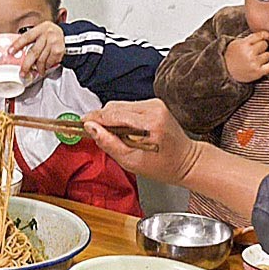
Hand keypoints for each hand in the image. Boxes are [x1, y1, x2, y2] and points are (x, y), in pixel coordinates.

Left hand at [11, 21, 64, 79]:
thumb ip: (30, 39)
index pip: (26, 37)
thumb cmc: (48, 34)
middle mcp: (47, 35)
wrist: (65, 34)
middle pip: (34, 52)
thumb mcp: (39, 31)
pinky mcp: (59, 51)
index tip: (10, 52)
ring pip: (42, 60)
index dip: (17, 45)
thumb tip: (16, 53)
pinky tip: (45, 66)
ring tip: (36, 71)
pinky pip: (49, 63)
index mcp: (39, 29)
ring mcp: (53, 43)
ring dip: (38, 68)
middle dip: (26, 65)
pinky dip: (46, 66)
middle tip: (22, 73)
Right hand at [83, 99, 201, 184]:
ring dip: (111, 119)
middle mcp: (153, 108)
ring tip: (115, 137)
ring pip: (120, 106)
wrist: (186, 161)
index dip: (93, 119)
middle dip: (102, 120)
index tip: (81, 124)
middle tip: (96, 134)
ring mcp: (155, 104)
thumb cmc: (164, 165)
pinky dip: (121, 118)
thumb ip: (109, 143)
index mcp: (150, 122)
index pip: (112, 114)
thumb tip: (91, 129)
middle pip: (114, 107)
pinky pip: (128, 107)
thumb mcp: (132, 162)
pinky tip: (125, 132)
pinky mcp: (154, 104)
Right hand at [224, 31, 268, 82]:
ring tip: (257, 59)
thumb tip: (267, 34)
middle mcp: (248, 53)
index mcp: (243, 44)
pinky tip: (266, 64)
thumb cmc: (232, 57)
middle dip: (262, 47)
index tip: (267, 37)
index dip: (265, 35)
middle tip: (256, 51)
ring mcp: (253, 63)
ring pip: (268, 55)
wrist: (225, 71)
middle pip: (265, 44)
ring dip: (264, 57)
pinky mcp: (257, 72)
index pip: (260, 35)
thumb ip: (249, 39)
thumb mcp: (237, 43)